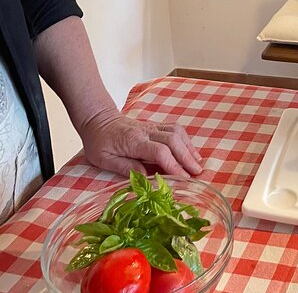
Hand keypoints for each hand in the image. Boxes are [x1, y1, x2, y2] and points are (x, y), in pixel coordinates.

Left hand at [80, 109, 202, 176]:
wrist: (99, 120)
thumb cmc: (99, 142)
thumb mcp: (103, 159)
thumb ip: (124, 167)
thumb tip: (145, 176)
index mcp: (133, 141)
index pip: (159, 151)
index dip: (173, 165)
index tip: (183, 178)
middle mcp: (146, 131)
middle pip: (173, 141)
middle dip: (187, 157)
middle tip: (196, 173)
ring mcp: (153, 127)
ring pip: (177, 133)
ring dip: (189, 148)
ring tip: (197, 163)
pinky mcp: (157, 126)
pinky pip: (176, 130)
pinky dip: (186, 141)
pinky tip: (191, 152)